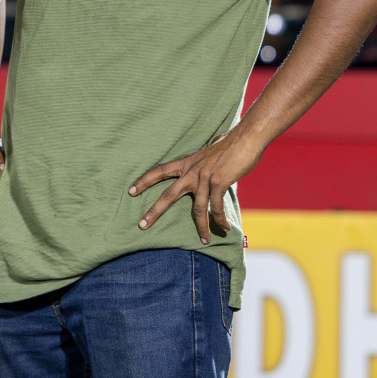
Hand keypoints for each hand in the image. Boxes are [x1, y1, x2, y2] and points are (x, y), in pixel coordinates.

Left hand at [128, 131, 266, 243]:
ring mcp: (205, 178)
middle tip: (142, 225)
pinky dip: (220, 219)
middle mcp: (192, 171)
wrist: (245, 138)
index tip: (131, 191)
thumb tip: (206, 165)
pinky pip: (217, 207)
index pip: (160, 171)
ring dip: (202, 227)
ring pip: (197, 209)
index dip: (144, 181)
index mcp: (187, 163)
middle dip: (154, 211)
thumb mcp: (209, 154)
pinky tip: (224, 227)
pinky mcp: (219, 183)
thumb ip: (203, 163)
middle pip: (168, 194)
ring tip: (204, 239)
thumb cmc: (230, 145)